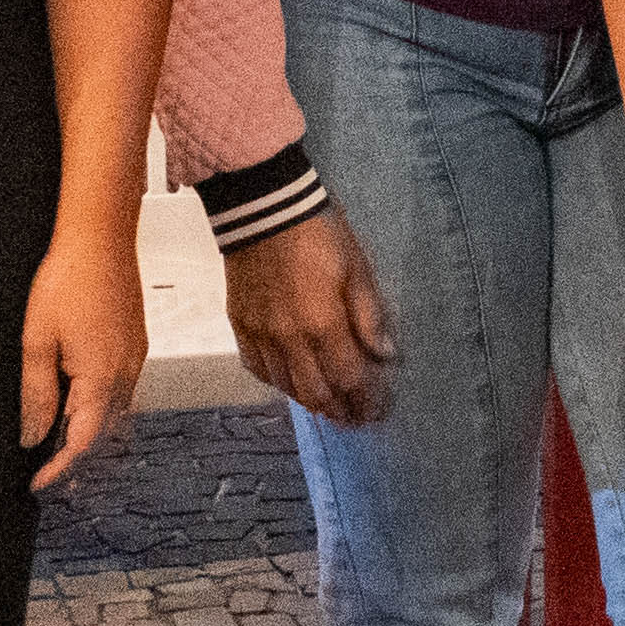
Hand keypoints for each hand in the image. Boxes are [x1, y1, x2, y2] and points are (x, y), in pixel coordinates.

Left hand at [21, 223, 147, 489]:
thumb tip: (33, 436)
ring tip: (57, 447)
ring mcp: (135, 360)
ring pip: (114, 415)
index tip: (37, 484)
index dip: (60, 469)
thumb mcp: (37, 341)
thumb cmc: (68, 279)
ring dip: (88, 435)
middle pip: (103, 435)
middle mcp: (126, 374)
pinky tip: (78, 406)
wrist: (100, 237)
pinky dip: (99, 410)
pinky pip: (120, 392)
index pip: (82, 442)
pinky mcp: (135, 346)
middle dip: (75, 460)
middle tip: (45, 475)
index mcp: (101, 378)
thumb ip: (37, 395)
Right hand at [224, 212, 396, 427]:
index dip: (366, 400)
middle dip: (340, 411)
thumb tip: (384, 355)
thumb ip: (369, 315)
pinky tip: (290, 382)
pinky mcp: (240, 325)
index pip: (349, 378)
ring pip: (285, 387)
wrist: (264, 207)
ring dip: (310, 401)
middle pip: (316, 393)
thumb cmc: (317, 232)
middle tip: (355, 418)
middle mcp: (289, 338)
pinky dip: (277, 383)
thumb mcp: (357, 267)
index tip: (378, 411)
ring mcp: (260, 334)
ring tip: (328, 405)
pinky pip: (257, 368)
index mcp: (323, 324)